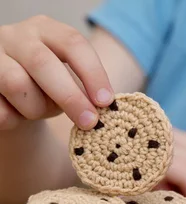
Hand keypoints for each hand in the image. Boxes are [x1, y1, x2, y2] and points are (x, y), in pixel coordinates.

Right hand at [0, 15, 113, 131]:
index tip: (106, 102)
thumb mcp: (69, 79)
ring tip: (39, 111)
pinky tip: (17, 115)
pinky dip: (14, 119)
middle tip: (89, 122)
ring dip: (36, 108)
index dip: (92, 73)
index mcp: (45, 29)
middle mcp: (15, 36)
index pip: (72, 43)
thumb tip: (102, 108)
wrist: (9, 95)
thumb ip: (85, 89)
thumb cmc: (48, 86)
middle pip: (42, 63)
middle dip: (70, 97)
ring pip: (15, 84)